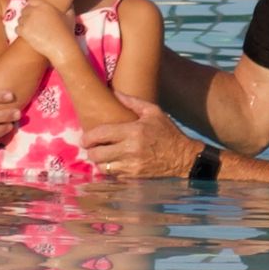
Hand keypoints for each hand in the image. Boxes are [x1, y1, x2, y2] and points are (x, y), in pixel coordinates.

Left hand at [14, 1, 76, 62]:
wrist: (62, 47)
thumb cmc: (67, 33)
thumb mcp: (70, 17)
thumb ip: (68, 8)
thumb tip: (70, 5)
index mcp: (45, 5)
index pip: (31, 1)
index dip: (32, 7)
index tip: (33, 13)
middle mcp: (35, 10)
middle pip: (24, 10)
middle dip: (27, 16)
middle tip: (32, 24)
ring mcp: (28, 20)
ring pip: (20, 20)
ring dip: (24, 24)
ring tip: (31, 32)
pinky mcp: (24, 30)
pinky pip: (17, 29)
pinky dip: (21, 32)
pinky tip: (28, 36)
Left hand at [83, 92, 205, 178]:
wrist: (183, 158)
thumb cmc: (168, 133)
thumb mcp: (153, 112)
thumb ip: (132, 102)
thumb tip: (114, 91)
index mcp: (133, 132)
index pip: (100, 135)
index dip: (88, 138)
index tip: (84, 139)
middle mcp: (130, 150)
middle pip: (97, 154)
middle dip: (91, 151)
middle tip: (92, 148)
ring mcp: (131, 166)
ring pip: (103, 167)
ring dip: (100, 162)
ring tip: (103, 156)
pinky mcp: (134, 178)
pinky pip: (113, 176)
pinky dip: (111, 170)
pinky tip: (114, 164)